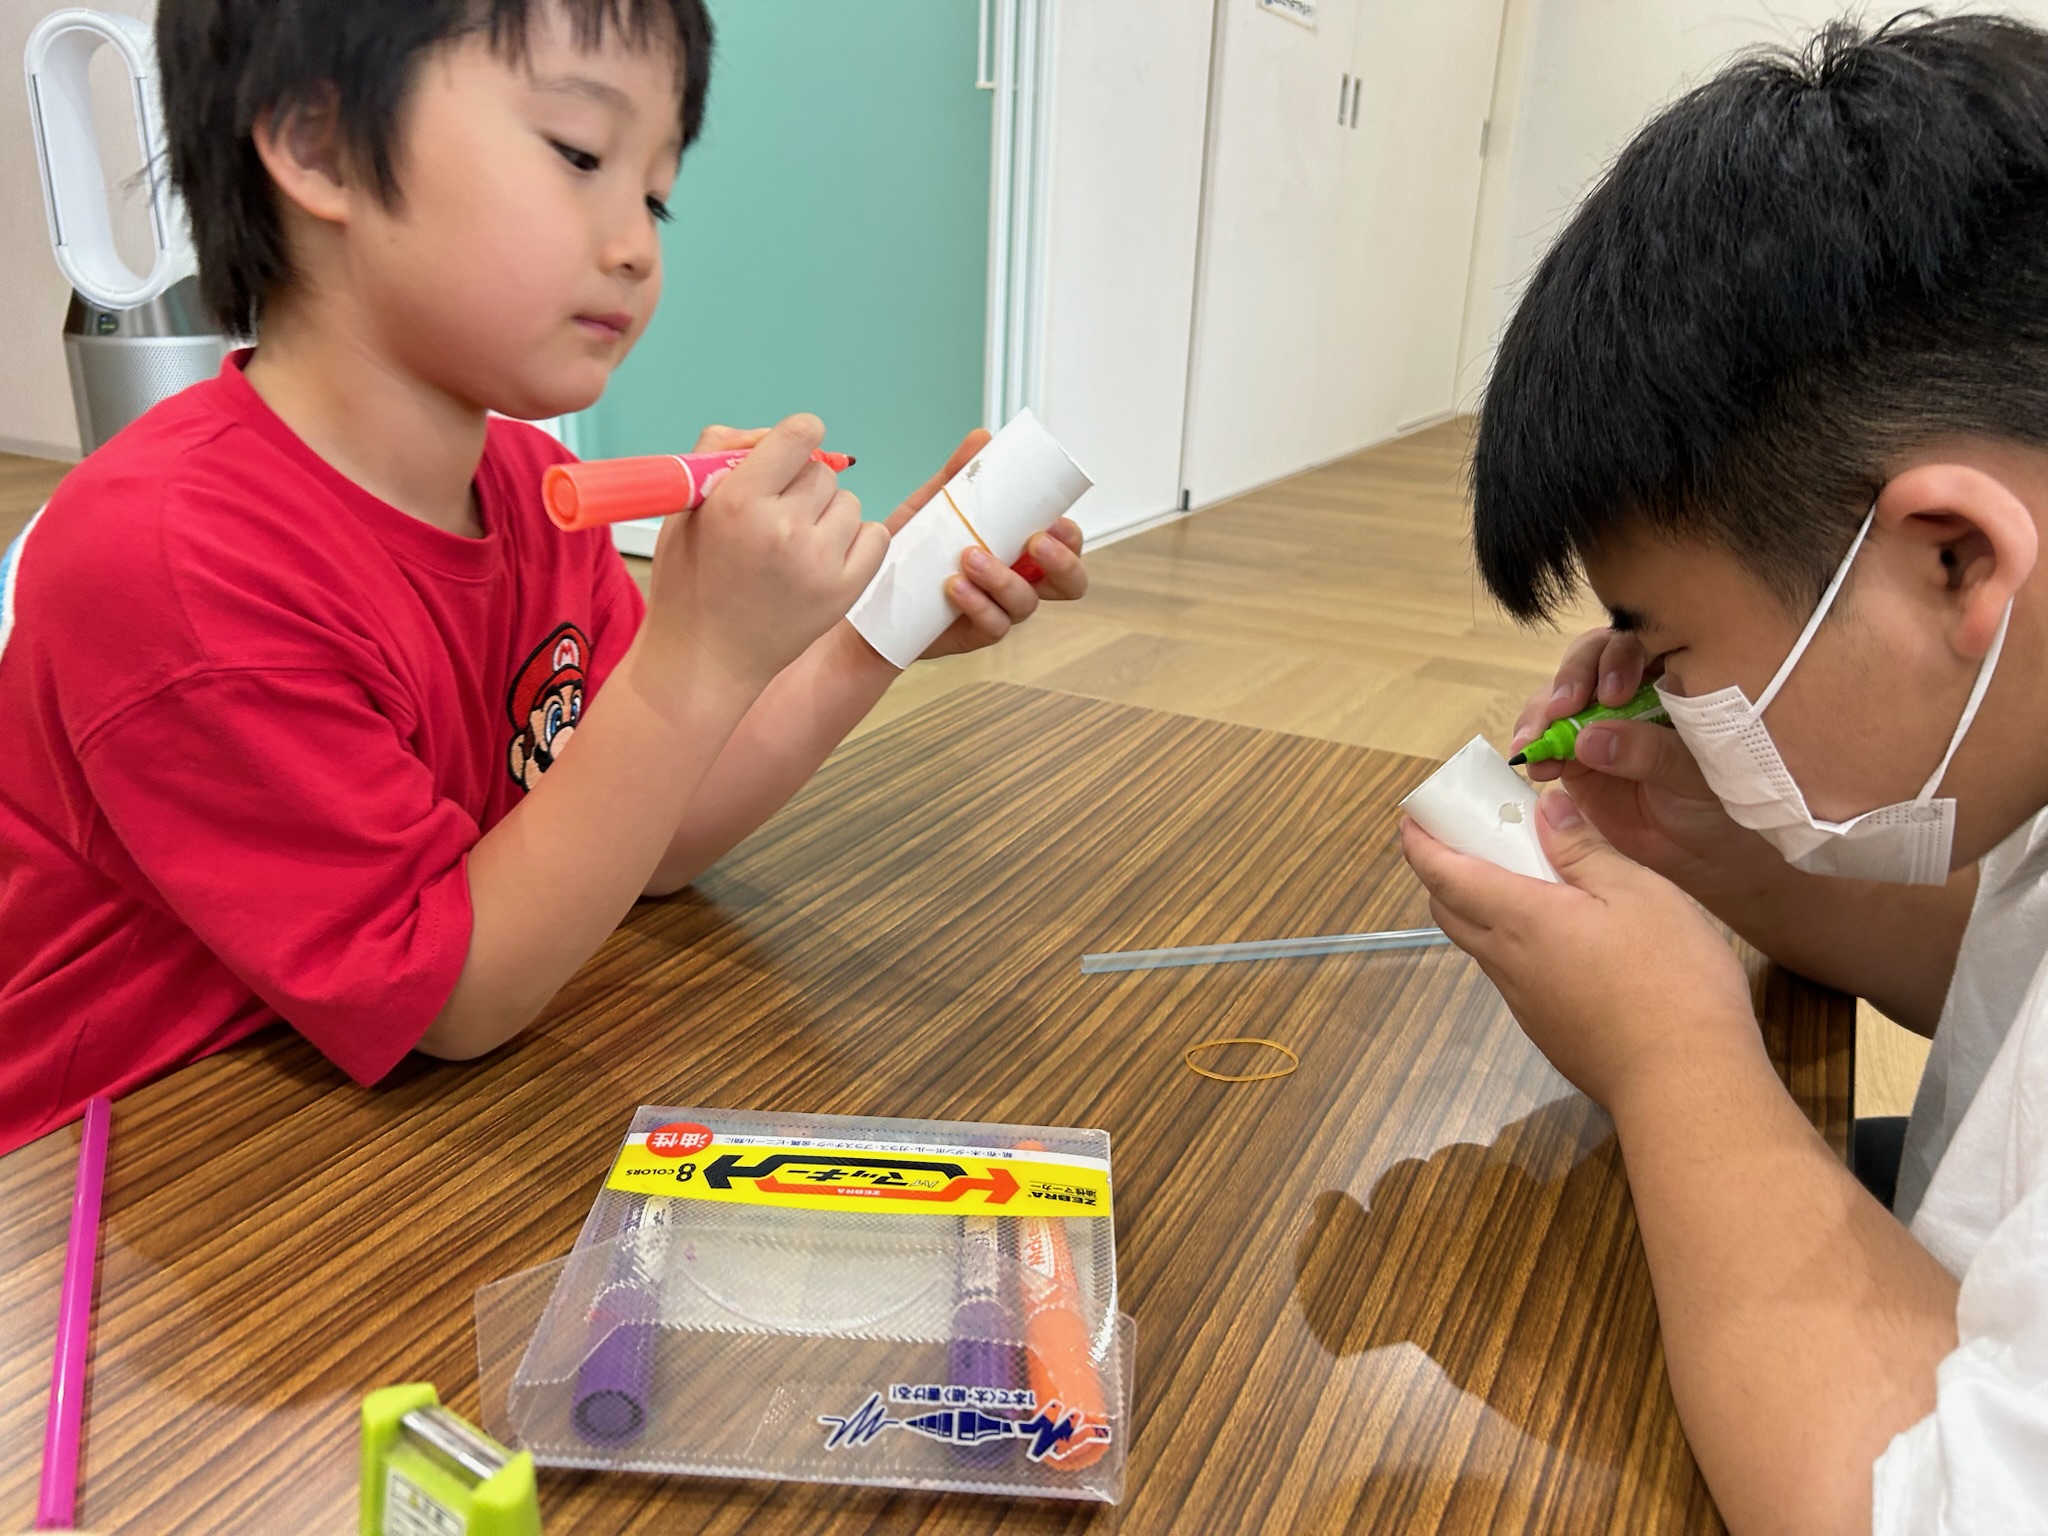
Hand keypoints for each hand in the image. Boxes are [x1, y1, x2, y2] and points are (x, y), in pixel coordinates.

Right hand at [642, 414, 885, 691]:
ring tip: (795, 544)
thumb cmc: (690, 581)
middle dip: (801, 486)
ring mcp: (819, 562)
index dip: (797, 437)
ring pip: (848, 502)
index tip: (790, 453)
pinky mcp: (845, 590)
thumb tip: (771, 435)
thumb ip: (721, 452)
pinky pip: (874, 536)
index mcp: (739, 501)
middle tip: (775, 516)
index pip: (799, 434)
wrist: (705, 660)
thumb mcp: (684, 506)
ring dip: (826, 514)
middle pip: (821, 471)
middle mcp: (783, 528)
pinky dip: (855, 540)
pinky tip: (824, 556)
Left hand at [883, 430, 1089, 659]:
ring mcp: (1001, 609)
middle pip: (1069, 583)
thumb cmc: (911, 551)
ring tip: (969, 557)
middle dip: (1061, 564)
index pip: (1066, 544)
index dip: (1071, 537)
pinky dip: (977, 604)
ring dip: (1004, 578)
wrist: (871, 591)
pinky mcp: (976, 633)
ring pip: (1026, 603)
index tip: (1055, 521)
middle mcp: (1019, 580)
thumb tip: (981, 438)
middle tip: (1033, 542)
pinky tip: (955, 587)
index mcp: (1021, 549)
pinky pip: (993, 625)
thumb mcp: (933, 506)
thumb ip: (958, 475)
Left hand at [1401, 787, 1757, 1109]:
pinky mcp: (1548, 1029)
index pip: (1444, 875)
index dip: (1420, 843)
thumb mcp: (1637, 892)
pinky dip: (1513, 941)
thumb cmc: (1669, 979)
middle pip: (1450, 910)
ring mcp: (1525, 1002)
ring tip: (1518, 878)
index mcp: (1520, 920)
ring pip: (1481, 945)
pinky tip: (1557, 934)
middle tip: (1467, 839)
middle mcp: (1507, 963)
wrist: (1684, 1085)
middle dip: (1443, 871)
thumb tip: (1544, 807)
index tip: (1412, 818)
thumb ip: (1583, 848)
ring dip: (1479, 907)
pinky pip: (1512, 974)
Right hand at [1510, 627, 1782, 901]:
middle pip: (1590, 659)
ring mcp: (1598, 719)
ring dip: (1540, 715)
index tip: (1613, 694)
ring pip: (1559, 696)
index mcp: (1673, 676)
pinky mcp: (1574, 751)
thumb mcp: (1694, 774)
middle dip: (1571, 680)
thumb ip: (1649, 752)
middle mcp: (1631, 688)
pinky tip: (1533, 765)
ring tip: (1534, 745)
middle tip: (1562, 710)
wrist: (1701, 851)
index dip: (1617, 659)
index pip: (1640, 644)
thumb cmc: (1716, 801)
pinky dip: (1534, 748)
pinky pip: (1545, 739)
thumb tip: (1589, 739)